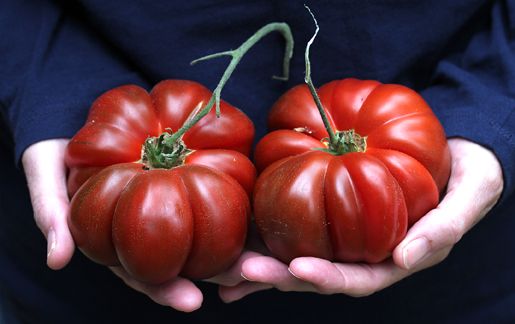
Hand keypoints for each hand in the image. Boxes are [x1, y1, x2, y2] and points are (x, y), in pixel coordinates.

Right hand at [22, 139, 249, 311]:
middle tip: (243, 278)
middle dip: (213, 273)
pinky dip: (231, 207)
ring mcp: (164, 207)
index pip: (143, 274)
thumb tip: (58, 259)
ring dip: (232, 246)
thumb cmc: (59, 150)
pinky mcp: (182, 181)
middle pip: (182, 260)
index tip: (191, 301)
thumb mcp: (44, 174)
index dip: (166, 289)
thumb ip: (52, 214)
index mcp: (116, 242)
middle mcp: (144, 231)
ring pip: (201, 233)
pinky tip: (253, 213)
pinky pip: (209, 197)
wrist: (75, 118)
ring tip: (259, 256)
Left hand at [219, 138, 503, 300]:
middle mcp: (363, 254)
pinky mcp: (328, 214)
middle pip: (317, 274)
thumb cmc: (466, 175)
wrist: (452, 152)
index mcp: (393, 259)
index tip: (298, 269)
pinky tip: (237, 242)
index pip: (358, 279)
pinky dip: (265, 237)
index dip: (328, 278)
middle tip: (243, 272)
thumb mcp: (471, 195)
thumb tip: (405, 257)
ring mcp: (343, 236)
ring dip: (262, 265)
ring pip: (297, 256)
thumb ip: (445, 227)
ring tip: (226, 270)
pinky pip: (294, 227)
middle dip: (279, 277)